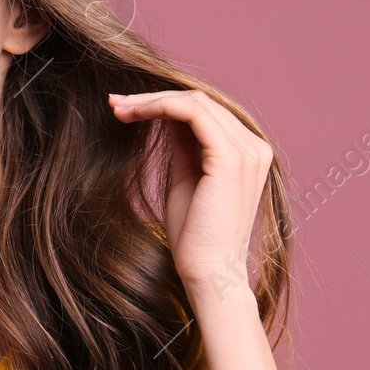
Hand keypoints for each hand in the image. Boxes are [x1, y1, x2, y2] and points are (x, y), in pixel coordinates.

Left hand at [108, 88, 272, 298]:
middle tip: (115, 103)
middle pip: (200, 101)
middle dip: (153, 97)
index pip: (206, 111)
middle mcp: (254, 147)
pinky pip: (192, 113)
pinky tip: (133, 114)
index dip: (165, 103)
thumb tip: (167, 115)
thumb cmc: (195, 235)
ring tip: (118, 108)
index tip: (126, 108)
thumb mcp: (186, 177)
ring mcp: (247, 151)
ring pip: (195, 102)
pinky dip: (159, 107)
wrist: (208, 272)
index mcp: (248, 152)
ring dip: (151, 100)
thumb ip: (184, 144)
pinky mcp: (230, 158)